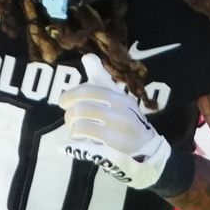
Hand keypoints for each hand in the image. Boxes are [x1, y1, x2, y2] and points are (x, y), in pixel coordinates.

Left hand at [58, 80, 174, 190]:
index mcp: (120, 98)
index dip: (70, 95)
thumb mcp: (118, 98)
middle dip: (69, 115)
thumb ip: (101, 79)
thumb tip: (87, 56)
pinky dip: (72, 146)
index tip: (62, 102)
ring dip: (72, 130)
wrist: (147, 150)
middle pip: (81, 108)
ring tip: (76, 133)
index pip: (89, 90)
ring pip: (81, 126)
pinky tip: (64, 147)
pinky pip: (86, 147)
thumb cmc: (127, 120)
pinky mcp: (112, 153)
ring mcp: (117, 134)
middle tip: (70, 121)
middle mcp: (120, 114)